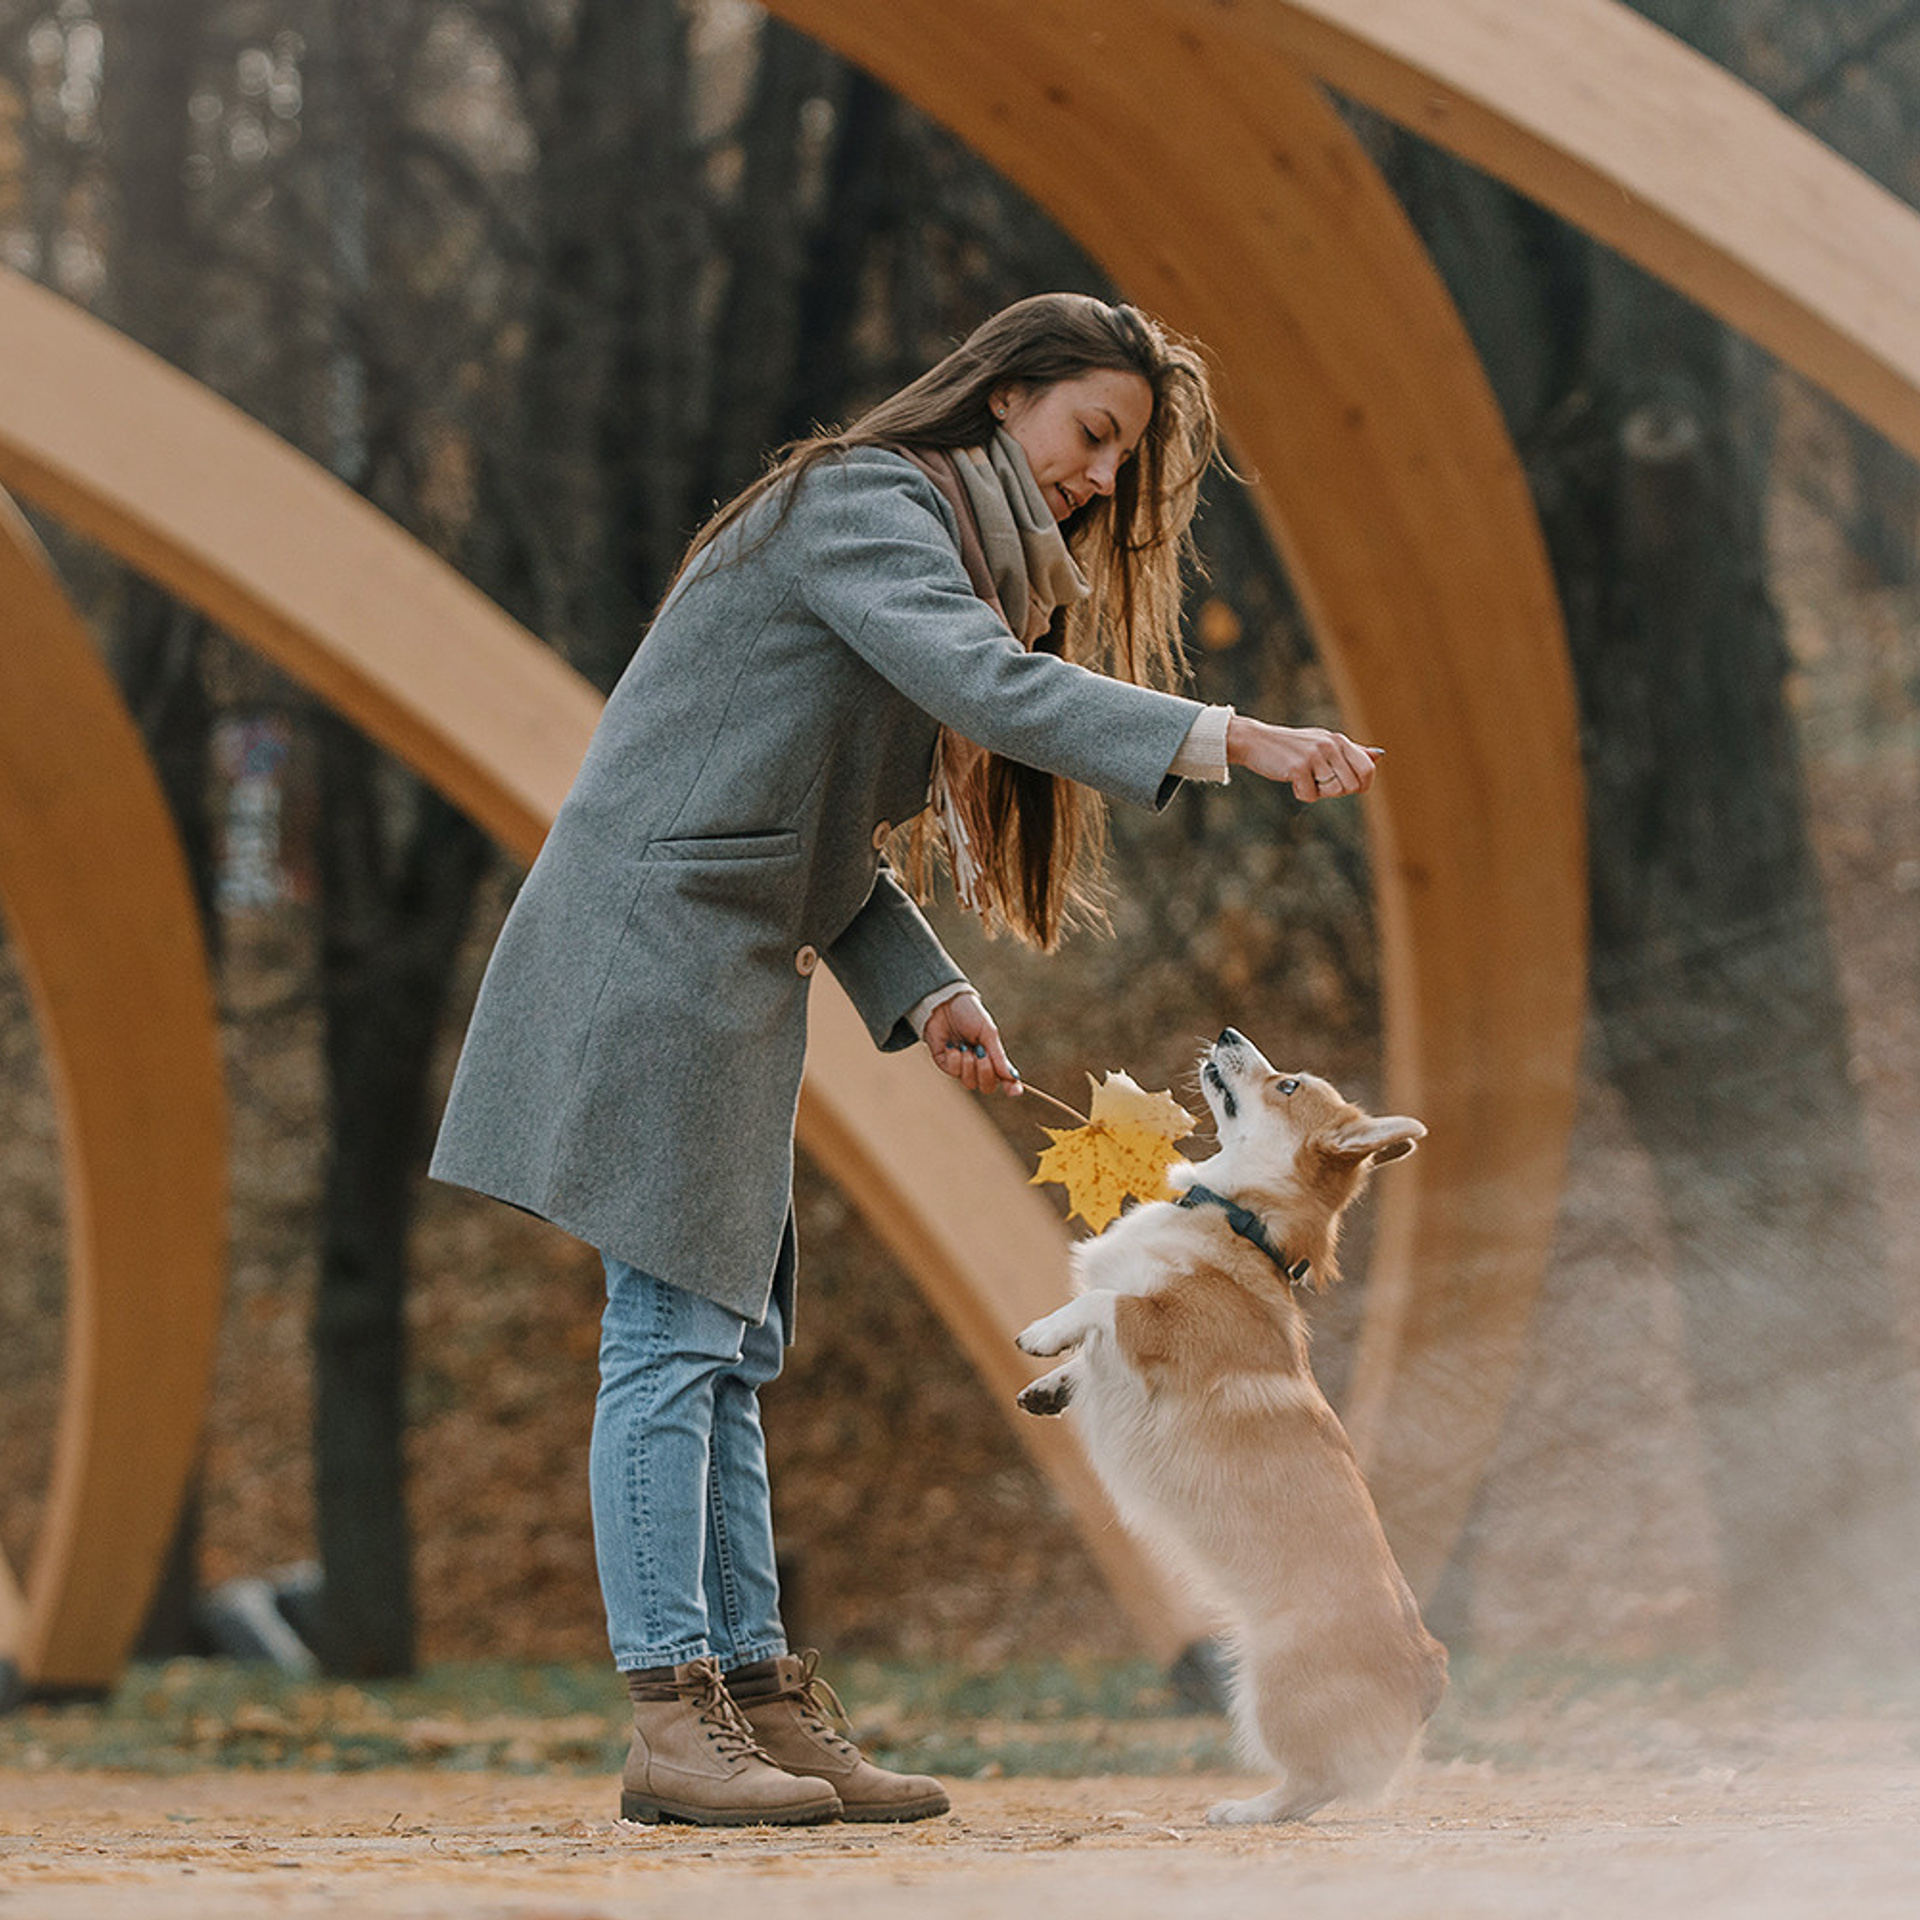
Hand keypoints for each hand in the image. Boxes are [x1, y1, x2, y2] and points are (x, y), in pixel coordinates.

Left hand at [923, 991, 1022, 1095]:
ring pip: (970, 1083)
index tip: (1015, 1091)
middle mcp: (978, 1065)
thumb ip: (999, 1056)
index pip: (1005, 1079)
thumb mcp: (988, 1033)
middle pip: (987, 1087)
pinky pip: (953, 1073)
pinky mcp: (945, 1064)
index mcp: (993, 1057)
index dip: (1012, 1087)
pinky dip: (955, 1059)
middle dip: (985, 1071)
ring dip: (968, 1064)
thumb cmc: (969, 1014)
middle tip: (980, 1052)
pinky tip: (952, 1046)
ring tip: (965, 1046)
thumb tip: (1012, 1077)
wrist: (944, 1003)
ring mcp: (961, 1067)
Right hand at [1225, 717, 1382, 802]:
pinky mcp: (1298, 767)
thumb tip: (1379, 756)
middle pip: (1352, 785)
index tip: (1347, 788)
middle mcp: (1330, 745)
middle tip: (1320, 783)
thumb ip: (1351, 751)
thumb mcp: (1324, 743)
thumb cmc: (1291, 746)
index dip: (1362, 785)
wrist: (1255, 741)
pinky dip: (1301, 793)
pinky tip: (1291, 781)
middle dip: (1337, 791)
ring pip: (1333, 791)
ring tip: (1305, 780)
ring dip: (1318, 792)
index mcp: (1339, 740)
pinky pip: (1311, 795)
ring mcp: (1314, 756)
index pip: (1368, 768)